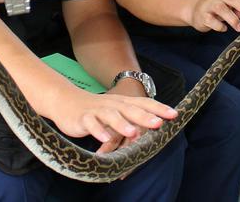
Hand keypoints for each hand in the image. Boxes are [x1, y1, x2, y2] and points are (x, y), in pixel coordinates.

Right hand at [45, 85, 175, 152]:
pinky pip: (91, 124)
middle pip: (130, 109)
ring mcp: (97, 111)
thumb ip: (132, 118)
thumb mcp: (115, 111)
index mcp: (122, 103)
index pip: (143, 103)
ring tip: (133, 133)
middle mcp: (112, 105)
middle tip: (158, 123)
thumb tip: (156, 126)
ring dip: (122, 124)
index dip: (158, 108)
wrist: (65, 101)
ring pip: (111, 116)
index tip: (174, 115)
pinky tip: (104, 139)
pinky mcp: (83, 118)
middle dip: (144, 116)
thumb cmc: (95, 109)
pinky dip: (98, 131)